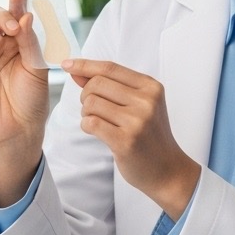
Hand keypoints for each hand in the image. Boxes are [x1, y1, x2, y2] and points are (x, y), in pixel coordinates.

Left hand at [65, 58, 199, 219]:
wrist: (167, 169)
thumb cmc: (149, 135)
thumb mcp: (139, 104)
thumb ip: (111, 86)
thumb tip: (78, 71)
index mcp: (151, 87)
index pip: (110, 68)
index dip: (85, 65)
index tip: (67, 65)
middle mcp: (146, 101)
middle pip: (97, 84)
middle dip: (86, 95)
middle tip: (94, 110)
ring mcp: (137, 121)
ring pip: (91, 103)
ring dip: (87, 113)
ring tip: (99, 122)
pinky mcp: (125, 141)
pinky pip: (90, 123)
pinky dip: (87, 126)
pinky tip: (97, 131)